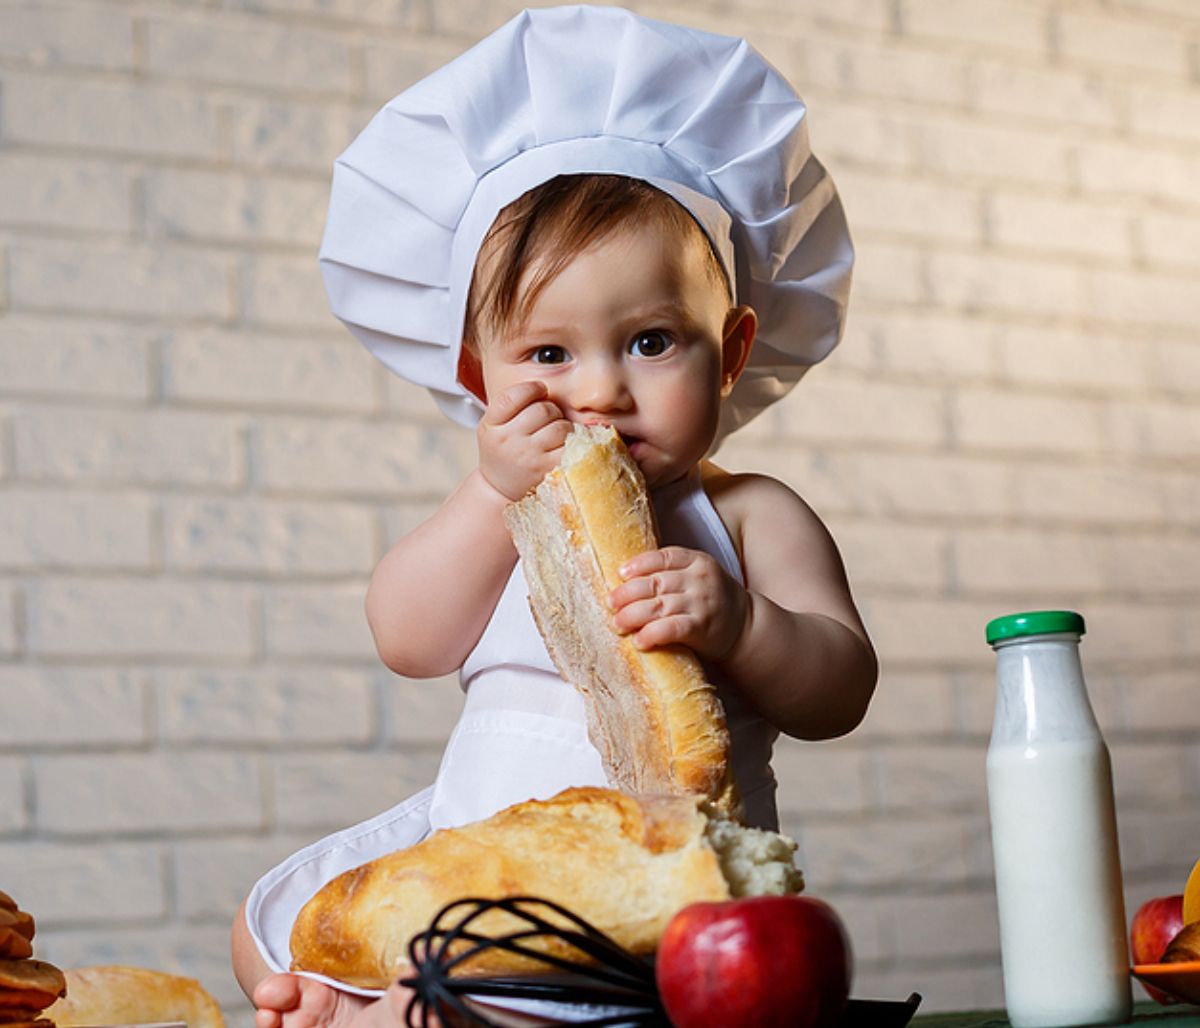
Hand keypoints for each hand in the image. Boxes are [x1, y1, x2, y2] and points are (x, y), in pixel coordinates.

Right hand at [477, 380, 571, 500]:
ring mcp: (528, 456)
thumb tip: (544, 388)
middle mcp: (507, 441)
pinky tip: (563, 446)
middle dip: (551, 410)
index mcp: (491, 426)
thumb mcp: (493, 427)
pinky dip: (572, 443)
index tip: (539, 390)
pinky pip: (571, 445)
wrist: (500, 490)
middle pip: (542, 409)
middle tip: (547, 420)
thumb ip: (511, 406)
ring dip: (563, 427)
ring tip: (553, 435)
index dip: (531, 388)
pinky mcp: (548, 469)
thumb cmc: (502, 452)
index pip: (512, 396)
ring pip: (560, 426)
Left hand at [609, 546, 747, 659]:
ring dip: (633, 615)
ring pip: (659, 606)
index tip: (621, 573)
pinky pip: (672, 629)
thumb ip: (671, 572)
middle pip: (656, 583)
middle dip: (628, 593)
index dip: (639, 565)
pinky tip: (639, 641)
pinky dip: (652, 634)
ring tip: (618, 623)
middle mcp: (699, 580)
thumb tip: (626, 578)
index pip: (663, 557)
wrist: (745, 627)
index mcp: (697, 561)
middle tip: (611, 603)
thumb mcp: (697, 576)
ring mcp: (701, 604)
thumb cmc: (711, 599)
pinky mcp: (701, 628)